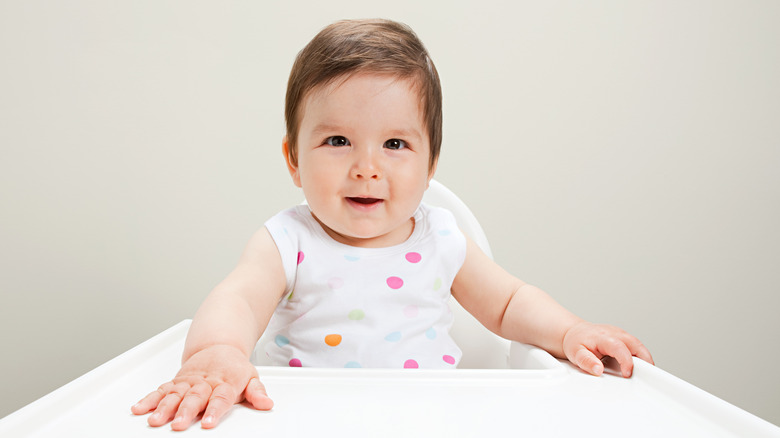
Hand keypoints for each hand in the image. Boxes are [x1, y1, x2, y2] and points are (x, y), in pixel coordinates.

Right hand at [131, 345, 273, 429]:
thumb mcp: (251, 377)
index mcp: (224, 383)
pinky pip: (161, 390)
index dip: (214, 411)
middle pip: (194, 398)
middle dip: (185, 412)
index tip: (209, 423)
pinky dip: (149, 399)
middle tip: (179, 425)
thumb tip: (267, 403)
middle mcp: (204, 383)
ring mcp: (188, 382)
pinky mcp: (176, 382)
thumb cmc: (234, 367)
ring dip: (164, 407)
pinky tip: (139, 408)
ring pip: (174, 395)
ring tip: (156, 420)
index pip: (220, 398)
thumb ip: (257, 392)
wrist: (219, 346)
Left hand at [562, 322, 653, 377]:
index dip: (626, 361)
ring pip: (639, 345)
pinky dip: (640, 357)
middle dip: (645, 360)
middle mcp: (615, 333)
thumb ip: (587, 362)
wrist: (575, 332)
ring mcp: (621, 334)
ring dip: (645, 359)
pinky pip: (637, 347)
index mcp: (603, 337)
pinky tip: (639, 368)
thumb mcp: (576, 353)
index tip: (627, 374)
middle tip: (648, 376)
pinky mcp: (624, 337)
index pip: (619, 347)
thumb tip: (598, 370)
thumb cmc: (576, 342)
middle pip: (636, 345)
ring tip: (646, 375)